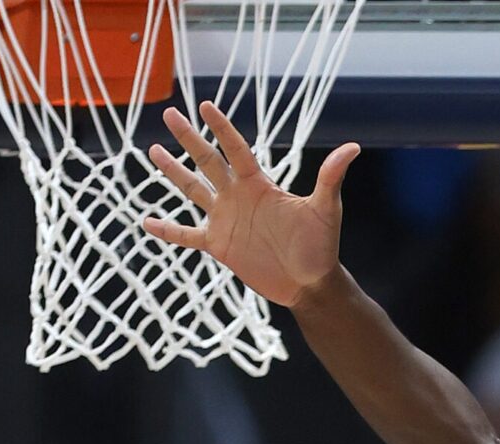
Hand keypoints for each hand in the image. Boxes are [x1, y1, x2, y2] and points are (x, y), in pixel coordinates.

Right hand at [141, 101, 360, 307]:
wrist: (311, 282)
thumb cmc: (321, 244)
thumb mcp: (325, 209)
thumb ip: (330, 177)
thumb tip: (353, 148)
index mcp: (260, 184)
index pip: (237, 149)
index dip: (222, 128)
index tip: (205, 106)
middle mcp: (239, 197)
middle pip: (208, 162)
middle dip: (189, 139)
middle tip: (170, 115)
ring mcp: (226, 219)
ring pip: (193, 190)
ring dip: (173, 173)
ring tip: (153, 150)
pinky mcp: (219, 245)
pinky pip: (187, 235)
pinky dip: (168, 231)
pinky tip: (146, 221)